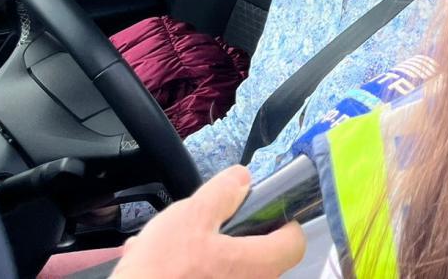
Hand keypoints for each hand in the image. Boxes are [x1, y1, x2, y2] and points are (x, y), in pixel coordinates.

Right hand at [113, 165, 305, 278]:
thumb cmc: (164, 268)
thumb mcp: (192, 215)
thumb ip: (224, 193)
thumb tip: (244, 178)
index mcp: (258, 265)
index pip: (294, 242)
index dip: (282, 223)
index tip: (261, 212)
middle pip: (257, 257)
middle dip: (230, 240)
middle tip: (201, 230)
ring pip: (224, 273)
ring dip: (200, 258)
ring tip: (165, 249)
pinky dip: (185, 274)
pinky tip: (153, 267)